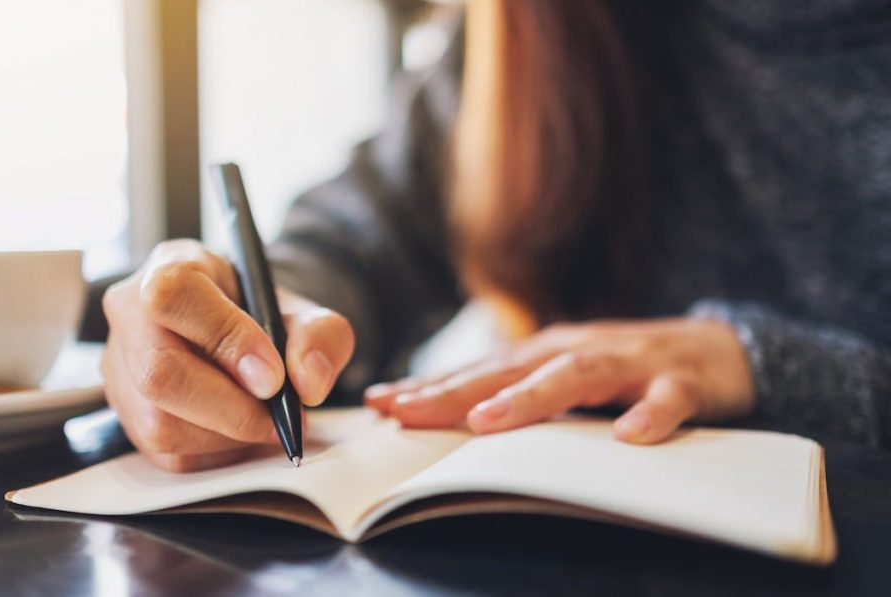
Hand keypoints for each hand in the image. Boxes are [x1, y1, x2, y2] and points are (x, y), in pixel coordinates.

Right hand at [101, 239, 354, 471]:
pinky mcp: (128, 416)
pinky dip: (218, 453)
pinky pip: (169, 454)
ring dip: (228, 435)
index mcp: (171, 267)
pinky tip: (241, 431)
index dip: (226, 339)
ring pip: (161, 424)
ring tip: (264, 420)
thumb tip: (308, 382)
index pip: (175, 297)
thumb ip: (319, 336)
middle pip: (159, 373)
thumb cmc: (263, 317)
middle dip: (231, 408)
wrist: (240, 333)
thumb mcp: (303, 312)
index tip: (273, 376)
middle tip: (278, 416)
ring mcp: (120, 369)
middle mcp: (131, 314)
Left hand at [365, 318, 752, 442]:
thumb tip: (453, 418)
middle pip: (510, 370)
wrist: (716, 349)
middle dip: (454, 391)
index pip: (479, 370)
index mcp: (547, 352)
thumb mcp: (567, 378)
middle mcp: (578, 349)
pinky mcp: (681, 379)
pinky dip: (650, 414)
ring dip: (530, 398)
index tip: (379, 403)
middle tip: (405, 412)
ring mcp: (629, 361)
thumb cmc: (627, 369)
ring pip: (575, 377)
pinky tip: (630, 436)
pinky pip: (667, 398)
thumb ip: (521, 393)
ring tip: (487, 422)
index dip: (429, 385)